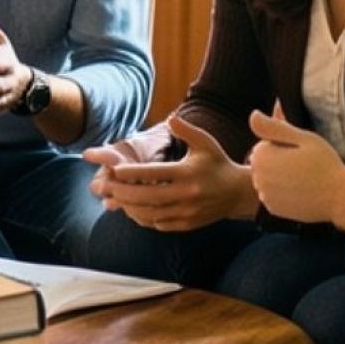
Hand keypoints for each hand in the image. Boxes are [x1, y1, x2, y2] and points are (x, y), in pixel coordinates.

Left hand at [93, 114, 254, 231]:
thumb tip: (170, 118)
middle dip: (123, 192)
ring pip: (150, 213)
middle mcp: (186, 194)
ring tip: (114, 198)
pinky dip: (142, 218)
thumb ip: (186, 130)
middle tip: (106, 186)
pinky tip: (131, 210)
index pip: (155, 173)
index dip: (133, 172)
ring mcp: (186, 212)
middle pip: (147, 196)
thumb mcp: (205, 143)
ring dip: (129, 207)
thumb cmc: (217, 163)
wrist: (238, 193)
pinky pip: (159, 224)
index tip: (115, 170)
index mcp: (188, 173)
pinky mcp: (187, 224)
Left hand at [247, 106, 344, 224]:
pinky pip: (272, 195)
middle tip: (304, 166)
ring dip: (280, 177)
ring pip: (267, 178)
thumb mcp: (302, 138)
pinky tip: (301, 191)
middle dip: (278, 161)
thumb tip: (253, 115)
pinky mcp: (273, 209)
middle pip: (263, 162)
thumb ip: (274, 127)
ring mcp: (264, 195)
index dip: (283, 145)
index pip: (264, 144)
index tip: (300, 152)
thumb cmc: (325, 164)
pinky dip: (283, 193)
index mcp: (262, 156)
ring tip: (304, 179)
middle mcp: (257, 177)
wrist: (341, 198)